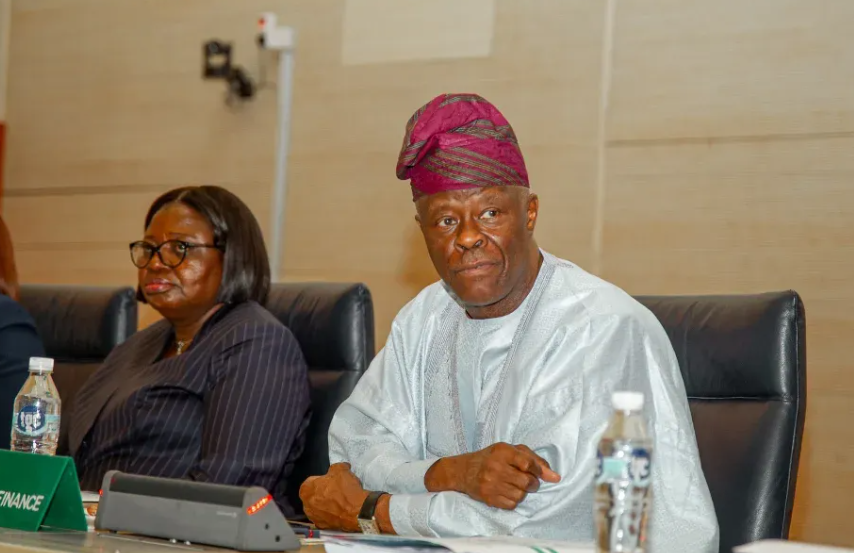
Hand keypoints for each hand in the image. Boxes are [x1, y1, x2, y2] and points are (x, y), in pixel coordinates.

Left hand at [299, 463, 368, 531]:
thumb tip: (339, 467)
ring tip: (337, 502)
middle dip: (320, 493)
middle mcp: (306, 505)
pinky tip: (339, 511)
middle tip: (334, 490)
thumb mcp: (341, 469)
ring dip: (324, 505)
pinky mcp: (323, 526)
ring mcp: (313, 517)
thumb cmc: (345, 489)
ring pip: (317, 508)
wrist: (357, 510)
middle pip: (312, 496)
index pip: (310, 482)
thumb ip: (335, 467)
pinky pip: (324, 517)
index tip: (330, 481)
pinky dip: (330, 515)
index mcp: (306, 489)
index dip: (321, 480)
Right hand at [425, 443, 560, 509]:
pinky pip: (512, 504)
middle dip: (533, 484)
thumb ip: (533, 459)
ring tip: (515, 486)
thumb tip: (555, 477)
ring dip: (523, 492)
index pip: (527, 463)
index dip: (540, 471)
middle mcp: (495, 467)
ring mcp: (490, 484)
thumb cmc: (491, 458)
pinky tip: (507, 492)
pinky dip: (514, 500)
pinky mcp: (488, 498)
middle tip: (529, 482)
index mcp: (502, 451)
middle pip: (527, 482)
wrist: (463, 471)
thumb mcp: (510, 451)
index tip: (543, 475)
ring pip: (521, 495)